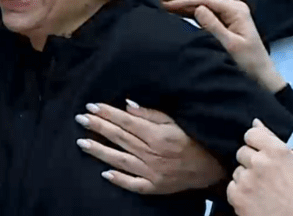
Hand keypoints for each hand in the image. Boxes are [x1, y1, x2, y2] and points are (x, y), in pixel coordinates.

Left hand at [75, 100, 225, 194]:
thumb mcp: (175, 121)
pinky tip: (104, 173)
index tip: (91, 106)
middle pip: (121, 138)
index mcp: (158, 135)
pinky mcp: (155, 187)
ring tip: (82, 142)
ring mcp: (153, 172)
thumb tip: (126, 106)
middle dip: (99, 127)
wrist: (212, 167)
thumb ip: (150, 114)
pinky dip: (119, 179)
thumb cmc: (193, 139)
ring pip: (121, 160)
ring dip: (100, 151)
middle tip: (80, 118)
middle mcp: (153, 154)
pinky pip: (133, 184)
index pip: (127, 122)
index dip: (108, 113)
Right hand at [160, 0, 285, 91]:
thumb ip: (214, 27)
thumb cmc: (248, 63)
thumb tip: (198, 9)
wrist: (261, 75)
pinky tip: (175, 7)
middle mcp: (233, 6)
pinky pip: (204, 8)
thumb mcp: (230, 46)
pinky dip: (188, 7)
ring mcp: (228, 12)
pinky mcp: (224, 19)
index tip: (167, 3)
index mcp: (236, 10)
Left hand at [227, 120, 292, 215]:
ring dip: (245, 178)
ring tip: (261, 189)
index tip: (260, 153)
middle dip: (250, 162)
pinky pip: (231, 187)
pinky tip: (254, 198)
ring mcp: (247, 179)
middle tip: (263, 175)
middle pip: (241, 152)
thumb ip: (270, 138)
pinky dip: (240, 193)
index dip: (255, 144)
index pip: (251, 134)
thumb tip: (255, 122)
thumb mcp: (291, 160)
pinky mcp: (237, 196)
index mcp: (276, 150)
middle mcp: (259, 161)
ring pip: (236, 171)